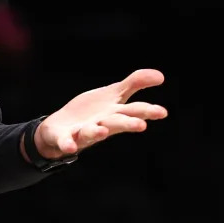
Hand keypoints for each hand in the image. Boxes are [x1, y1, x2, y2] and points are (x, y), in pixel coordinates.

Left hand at [31, 69, 166, 158]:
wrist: (61, 127)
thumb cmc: (93, 112)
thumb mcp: (113, 94)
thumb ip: (135, 83)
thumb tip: (161, 75)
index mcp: (115, 114)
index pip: (133, 111)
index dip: (147, 111)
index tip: (162, 112)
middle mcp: (102, 124)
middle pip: (116, 123)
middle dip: (128, 124)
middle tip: (141, 125)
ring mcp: (84, 131)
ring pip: (92, 132)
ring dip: (97, 132)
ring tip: (102, 130)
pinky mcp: (65, 137)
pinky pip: (66, 141)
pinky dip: (68, 144)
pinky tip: (71, 146)